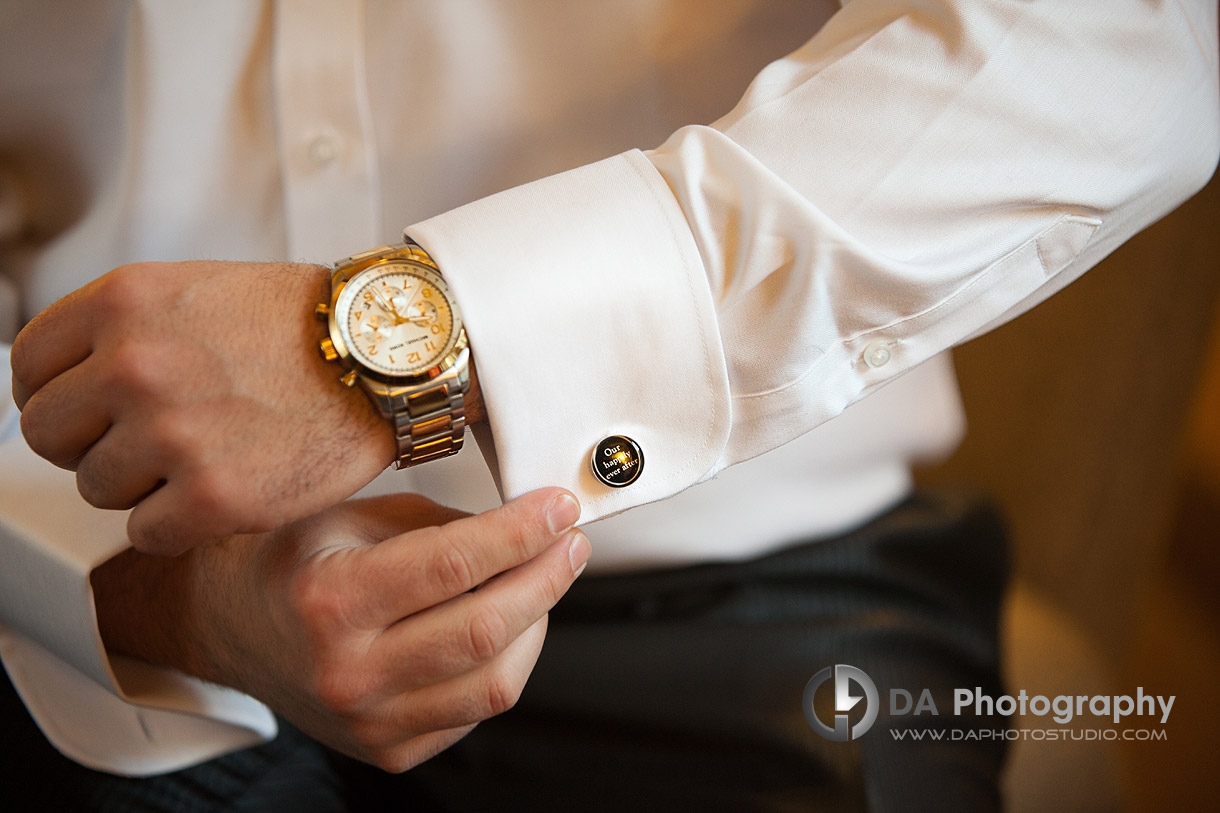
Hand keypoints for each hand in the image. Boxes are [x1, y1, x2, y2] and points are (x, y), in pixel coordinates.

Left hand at [10, 260, 482, 554]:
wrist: (390, 359)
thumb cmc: (306, 327)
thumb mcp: (197, 290)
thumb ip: (122, 328)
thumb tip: (62, 383)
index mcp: (124, 302)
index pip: (27, 368)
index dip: (58, 396)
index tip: (90, 411)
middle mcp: (135, 365)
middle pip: (49, 436)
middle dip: (92, 444)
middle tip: (150, 442)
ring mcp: (172, 434)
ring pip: (97, 489)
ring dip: (142, 485)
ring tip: (204, 458)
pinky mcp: (214, 497)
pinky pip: (146, 534)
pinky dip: (180, 524)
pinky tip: (223, 491)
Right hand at [91, 487, 589, 771]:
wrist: (233, 628)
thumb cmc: (292, 563)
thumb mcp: (348, 515)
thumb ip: (436, 523)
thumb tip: (523, 525)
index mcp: (331, 599)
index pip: (454, 565)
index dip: (522, 532)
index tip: (558, 508)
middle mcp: (348, 671)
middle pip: (485, 630)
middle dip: (546, 577)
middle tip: (570, 542)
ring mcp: (370, 723)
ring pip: (495, 684)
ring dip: (537, 624)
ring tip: (542, 581)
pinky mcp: (389, 751)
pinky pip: (476, 712)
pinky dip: (506, 664)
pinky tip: (504, 627)